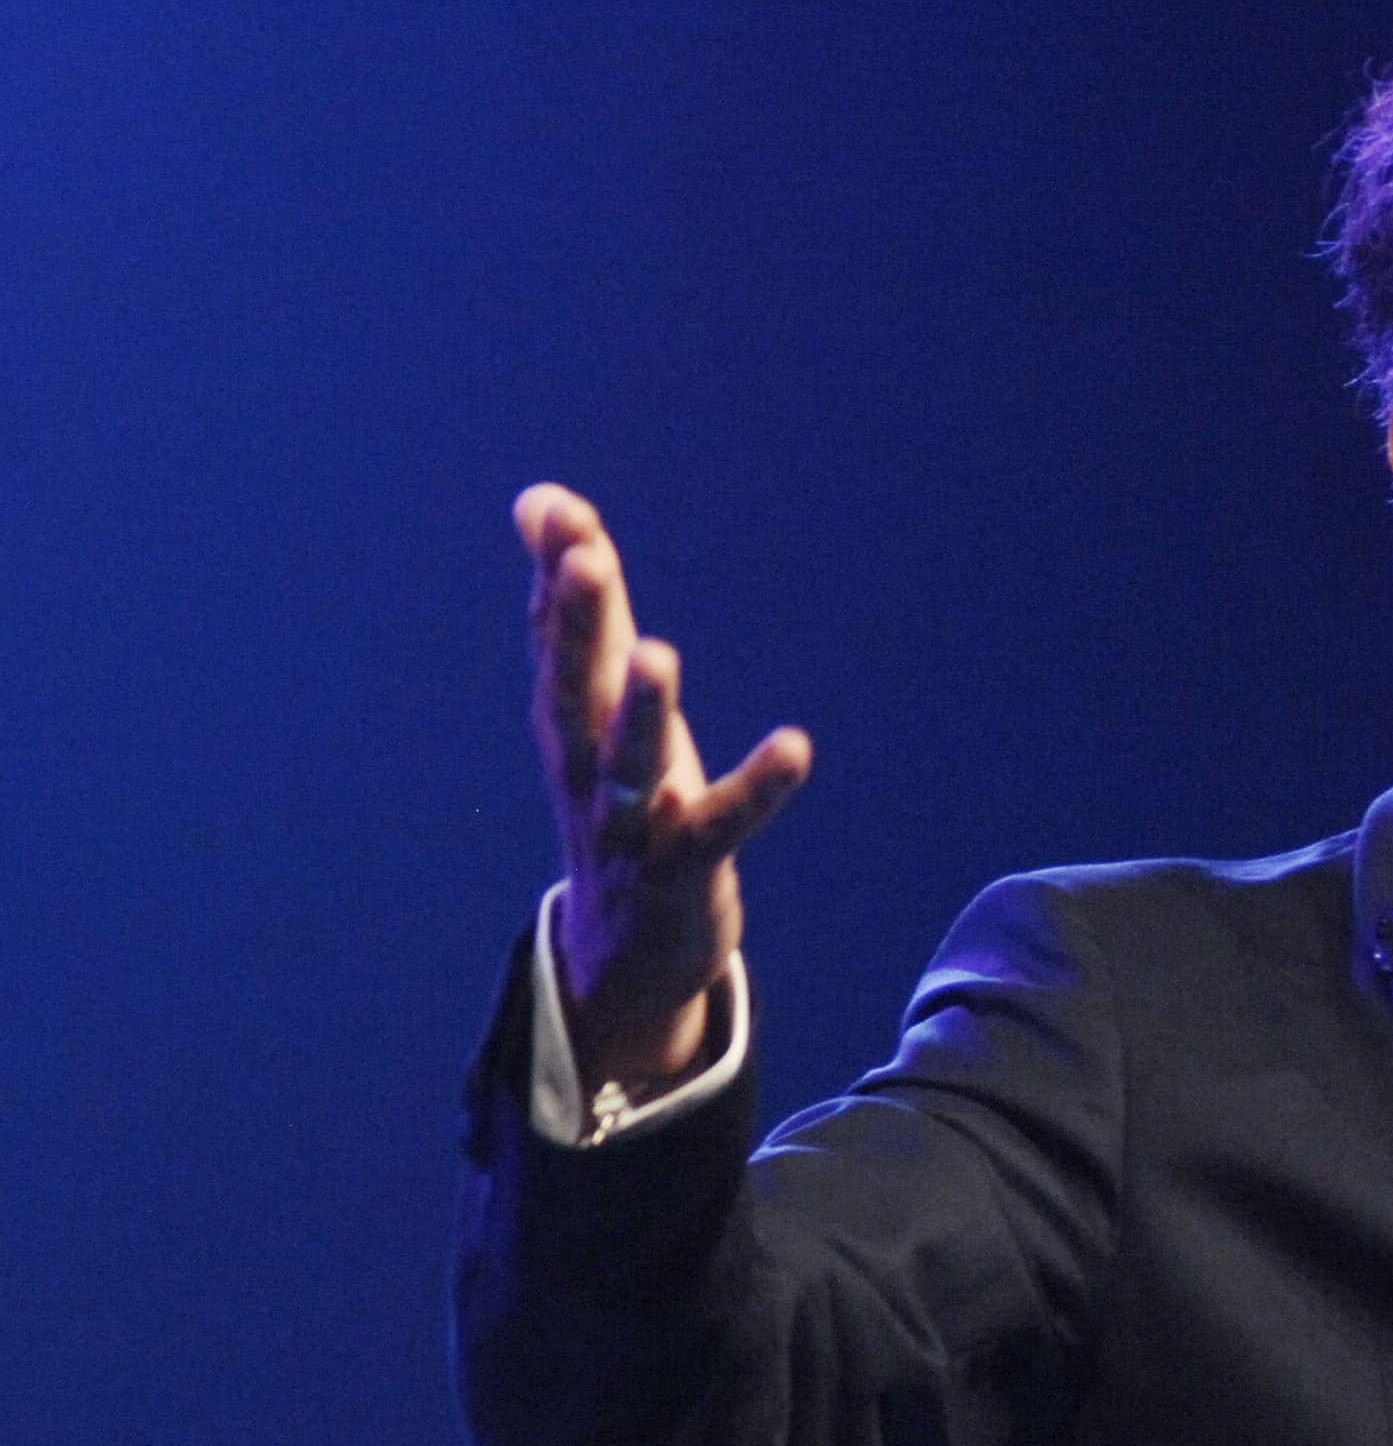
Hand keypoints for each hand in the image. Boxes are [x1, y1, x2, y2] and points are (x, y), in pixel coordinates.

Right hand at [517, 484, 811, 1091]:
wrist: (623, 945)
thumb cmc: (617, 798)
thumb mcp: (597, 704)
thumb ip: (579, 607)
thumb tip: (543, 500)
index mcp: (567, 720)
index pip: (555, 637)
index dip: (556, 575)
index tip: (553, 510)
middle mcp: (584, 766)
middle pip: (573, 689)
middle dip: (575, 626)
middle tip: (584, 559)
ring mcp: (628, 823)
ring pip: (628, 763)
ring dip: (640, 709)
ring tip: (656, 651)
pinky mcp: (683, 869)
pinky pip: (720, 825)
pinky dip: (755, 789)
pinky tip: (795, 746)